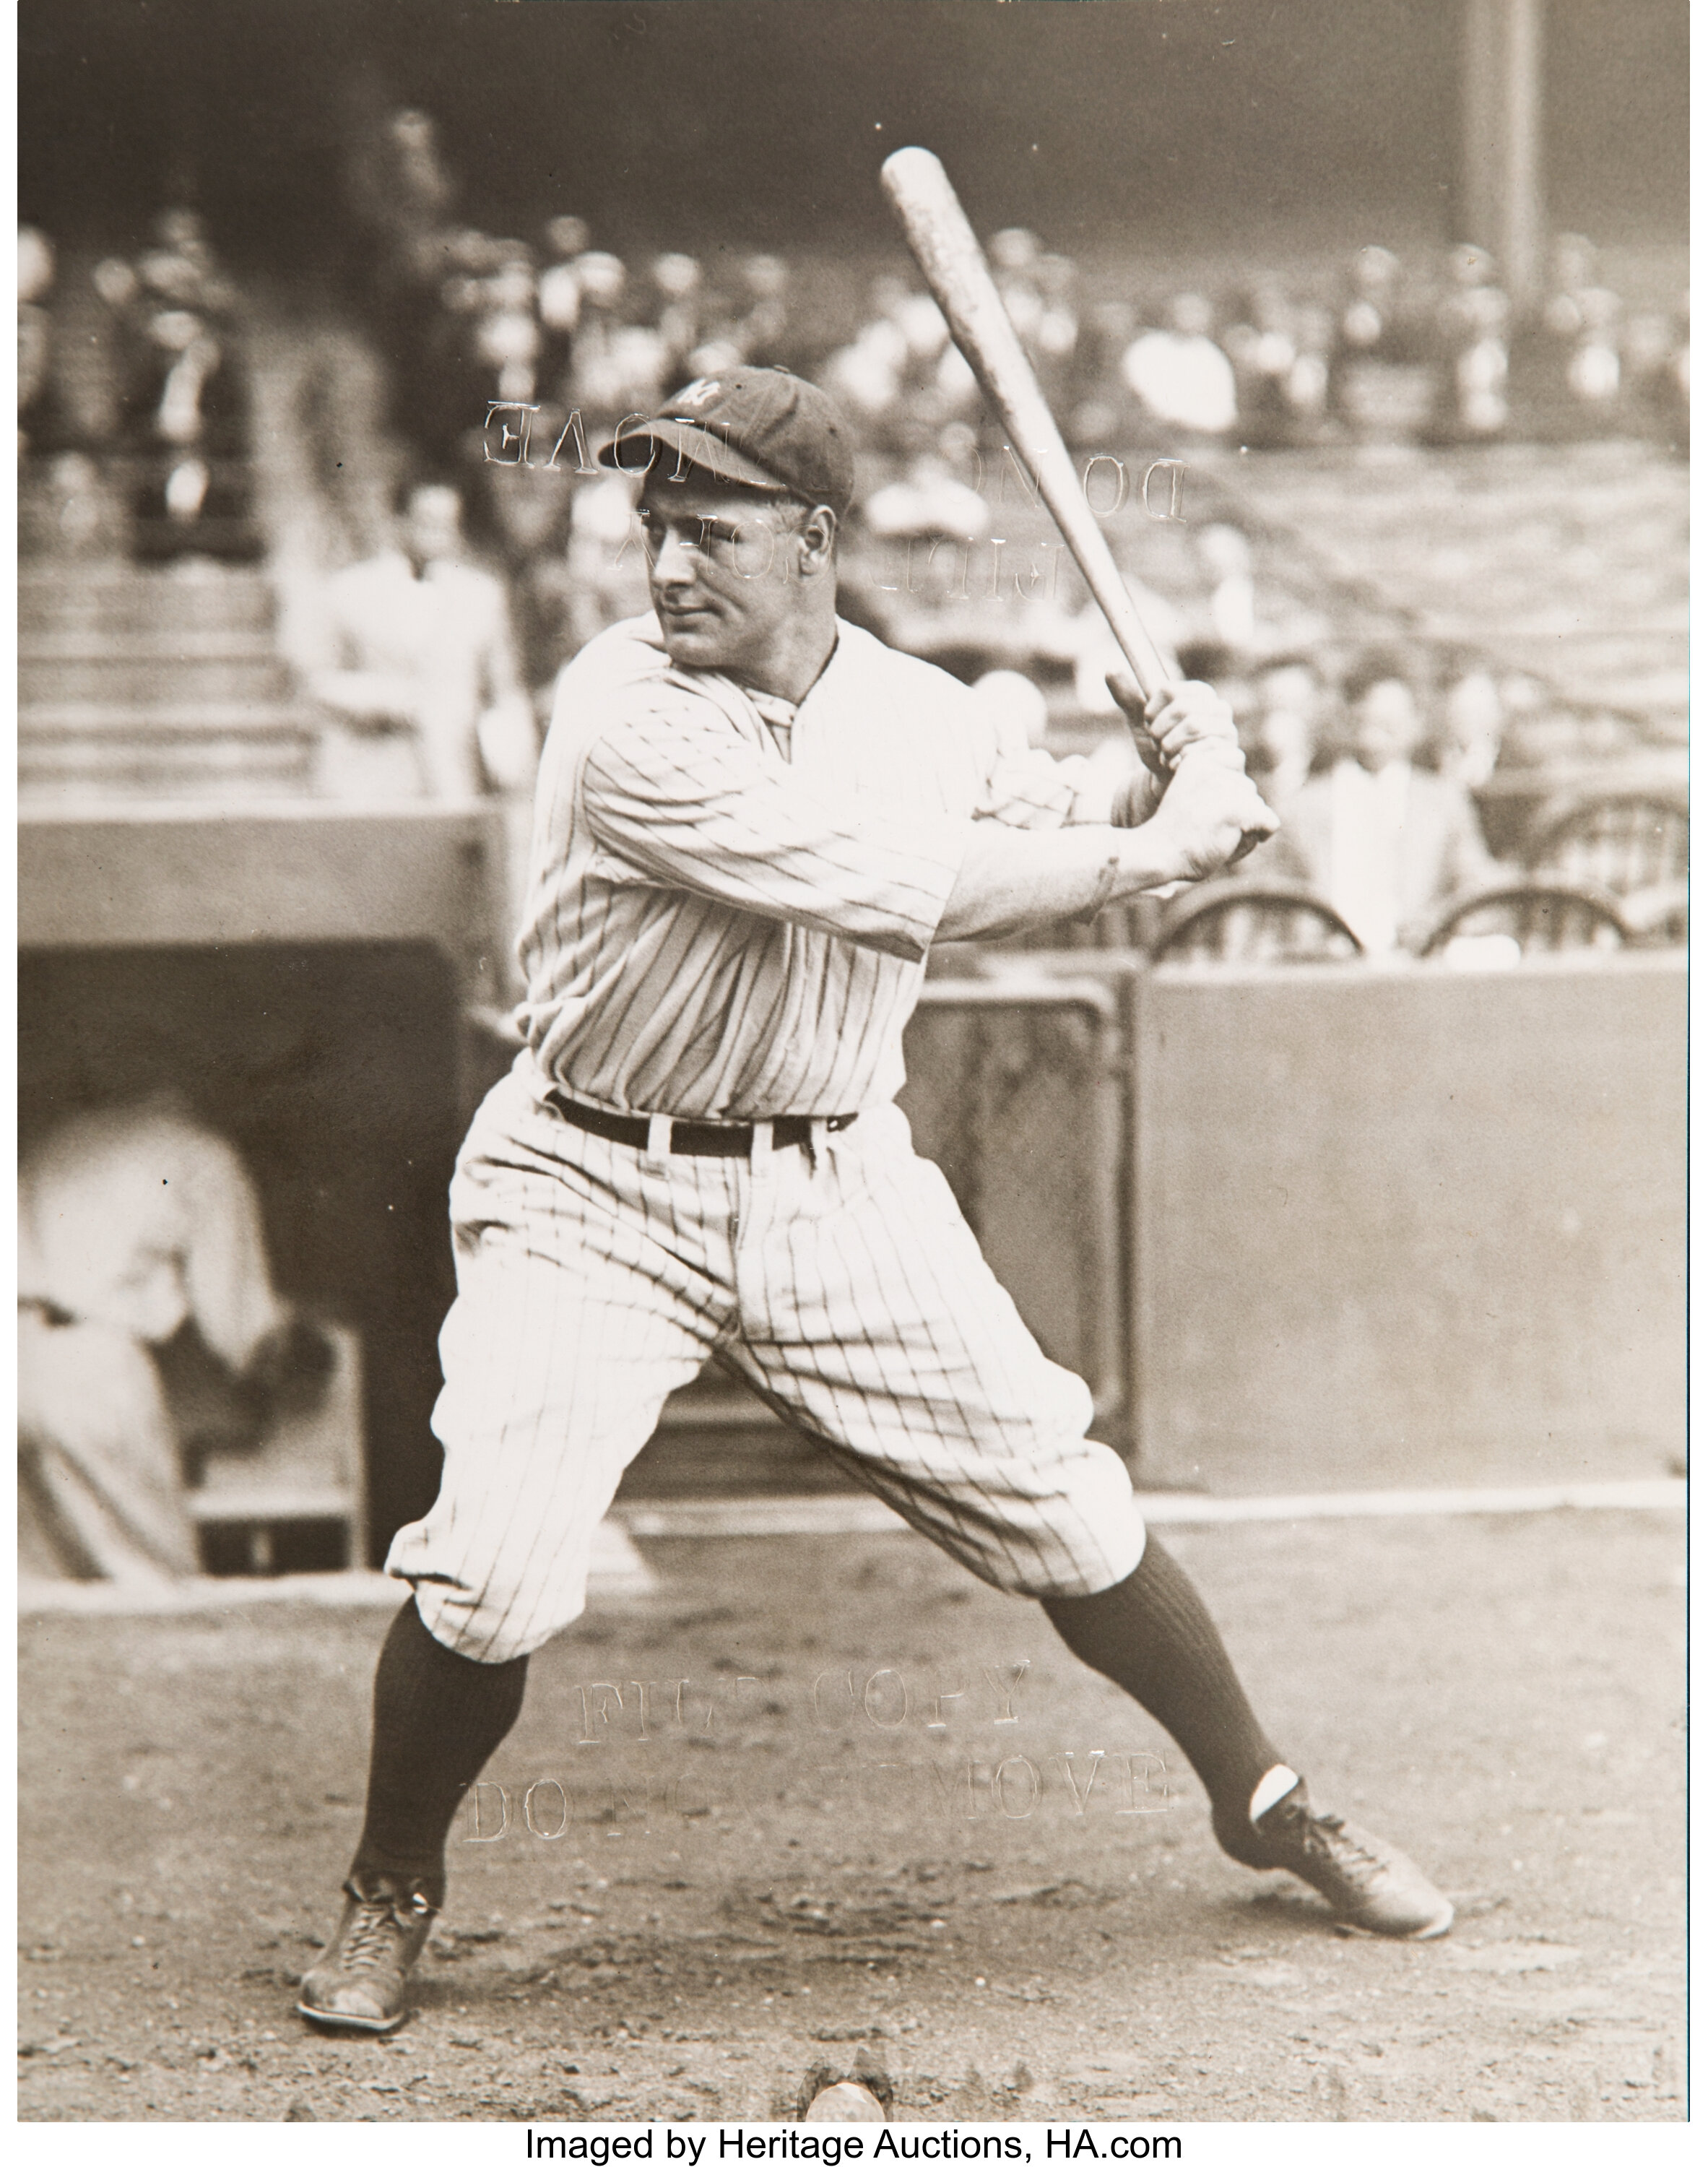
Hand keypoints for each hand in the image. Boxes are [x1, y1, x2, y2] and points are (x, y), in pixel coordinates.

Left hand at [1107, 670, 1242, 771]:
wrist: (1169, 784)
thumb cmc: (1158, 749)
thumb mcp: (1140, 723)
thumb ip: (1127, 697)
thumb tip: (1110, 670)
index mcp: (1200, 694)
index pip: (1170, 690)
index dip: (1151, 711)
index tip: (1149, 723)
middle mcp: (1220, 709)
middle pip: (1183, 708)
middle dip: (1160, 731)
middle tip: (1158, 743)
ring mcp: (1229, 732)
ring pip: (1194, 727)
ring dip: (1169, 747)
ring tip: (1168, 756)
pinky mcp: (1233, 756)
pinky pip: (1203, 751)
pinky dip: (1180, 762)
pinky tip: (1178, 768)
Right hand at [1146, 742, 1278, 880]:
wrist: (1159, 853)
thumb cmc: (1171, 833)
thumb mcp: (1189, 794)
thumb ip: (1212, 784)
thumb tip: (1245, 784)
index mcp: (1198, 758)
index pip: (1236, 759)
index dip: (1229, 786)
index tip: (1208, 807)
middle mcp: (1216, 767)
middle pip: (1247, 787)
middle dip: (1237, 810)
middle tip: (1208, 829)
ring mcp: (1230, 787)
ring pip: (1257, 806)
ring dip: (1244, 826)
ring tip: (1215, 839)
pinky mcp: (1241, 809)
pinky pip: (1269, 822)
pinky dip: (1259, 836)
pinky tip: (1233, 846)